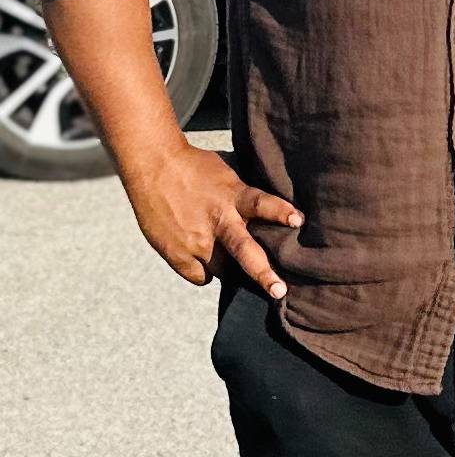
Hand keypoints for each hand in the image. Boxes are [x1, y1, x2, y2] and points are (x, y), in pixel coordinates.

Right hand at [124, 143, 302, 298]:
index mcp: (232, 195)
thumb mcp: (227, 175)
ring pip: (223, 270)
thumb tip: (268, 213)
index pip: (261, 203)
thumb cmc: (195, 166)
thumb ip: (243, 195)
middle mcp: (217, 220)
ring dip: (231, 269)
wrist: (154, 166)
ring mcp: (196, 241)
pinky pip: (201, 276)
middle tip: (279, 291)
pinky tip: (203, 257)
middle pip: (244, 251)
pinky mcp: (177, 254)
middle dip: (264, 274)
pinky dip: (205, 271)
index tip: (298, 221)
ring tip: (232, 266)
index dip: (280, 212)